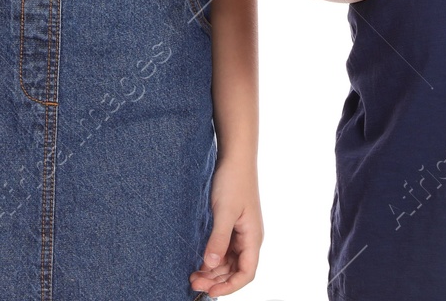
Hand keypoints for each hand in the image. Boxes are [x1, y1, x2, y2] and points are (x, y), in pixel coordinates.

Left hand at [190, 154, 261, 295]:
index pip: (247, 273)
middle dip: (217, 279)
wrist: (234, 158)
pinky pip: (223, 249)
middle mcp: (248, 238)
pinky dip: (212, 258)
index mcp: (253, 238)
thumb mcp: (224, 211)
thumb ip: (218, 239)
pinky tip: (199, 261)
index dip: (230, 286)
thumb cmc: (233, 181)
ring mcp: (240, 232)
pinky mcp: (230, 225)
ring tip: (193, 275)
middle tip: (193, 282)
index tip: (211, 291)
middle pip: (235, 270)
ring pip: (228, 261)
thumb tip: (211, 264)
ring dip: (213, 270)